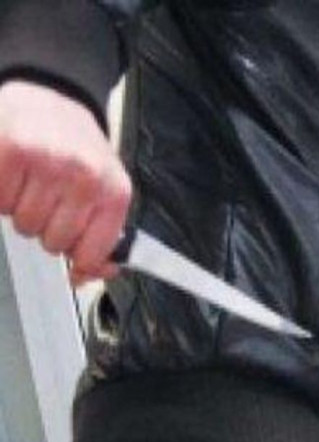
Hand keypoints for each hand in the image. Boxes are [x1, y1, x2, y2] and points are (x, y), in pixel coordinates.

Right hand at [0, 81, 131, 283]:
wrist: (51, 96)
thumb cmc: (77, 148)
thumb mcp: (105, 189)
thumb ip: (101, 236)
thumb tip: (86, 276)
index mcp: (114, 192)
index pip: (92, 253)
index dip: (76, 255)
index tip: (72, 242)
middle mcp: (85, 178)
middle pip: (52, 242)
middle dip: (47, 226)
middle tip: (49, 196)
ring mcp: (49, 165)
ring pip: (23, 225)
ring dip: (22, 208)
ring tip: (32, 180)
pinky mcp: (12, 152)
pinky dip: (2, 193)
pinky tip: (13, 173)